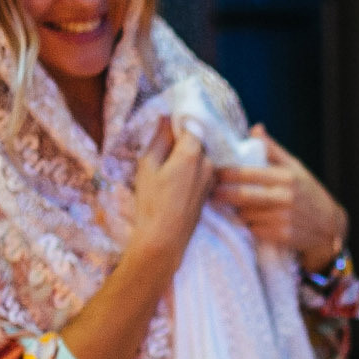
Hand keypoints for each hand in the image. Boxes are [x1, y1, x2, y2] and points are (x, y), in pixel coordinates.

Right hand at [127, 119, 213, 266]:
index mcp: (192, 153)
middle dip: (181, 141)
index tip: (166, 126)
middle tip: (162, 149)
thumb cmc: (151, 202)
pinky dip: (191, 170)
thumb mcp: (147, 166)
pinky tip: (175, 182)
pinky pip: (202, 171)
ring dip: (186, 157)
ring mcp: (211, 178)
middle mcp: (207, 163)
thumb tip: (165, 119)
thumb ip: (159, 139)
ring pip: (200, 157)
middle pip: (197, 141)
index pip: (191, 124)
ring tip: (166, 169)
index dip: (178, 123)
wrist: (165, 239)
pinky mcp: (209, 191)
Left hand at [213, 128, 346, 269]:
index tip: (214, 172)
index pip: (249, 173)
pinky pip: (254, 229)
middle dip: (222, 194)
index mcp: (286, 177)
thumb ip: (273, 150)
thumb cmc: (309, 192)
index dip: (227, 173)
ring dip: (235, 211)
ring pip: (246, 214)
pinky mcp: (281, 235)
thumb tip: (256, 128)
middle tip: (210, 191)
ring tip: (228, 207)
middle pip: (243, 196)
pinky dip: (248, 225)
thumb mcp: (296, 167)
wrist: (329, 226)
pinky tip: (248, 220)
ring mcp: (283, 218)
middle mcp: (285, 197)